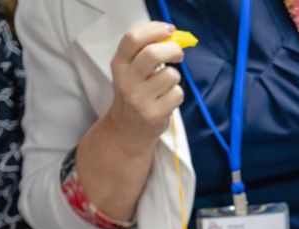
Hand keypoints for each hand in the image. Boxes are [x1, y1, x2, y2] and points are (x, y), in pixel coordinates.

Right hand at [105, 21, 184, 152]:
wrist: (127, 129)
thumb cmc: (134, 93)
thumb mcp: (130, 71)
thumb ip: (145, 52)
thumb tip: (172, 37)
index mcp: (119, 64)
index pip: (133, 38)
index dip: (154, 30)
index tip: (168, 30)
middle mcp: (126, 81)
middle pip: (153, 54)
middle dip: (172, 50)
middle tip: (178, 54)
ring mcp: (139, 99)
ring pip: (171, 75)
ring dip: (174, 78)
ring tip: (165, 86)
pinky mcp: (153, 114)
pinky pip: (177, 94)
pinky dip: (177, 95)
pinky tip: (166, 101)